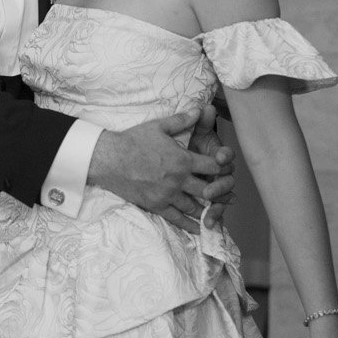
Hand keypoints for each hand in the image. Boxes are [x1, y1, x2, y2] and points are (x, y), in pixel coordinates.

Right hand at [86, 110, 234, 231]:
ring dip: (207, 210)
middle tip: (229, 196)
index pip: (213, 167)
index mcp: (182, 160)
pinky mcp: (155, 205)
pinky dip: (189, 225)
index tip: (227, 170)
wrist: (109, 159)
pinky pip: (176, 218)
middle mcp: (178, 180)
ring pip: (194, 207)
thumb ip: (182, 120)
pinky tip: (198, 228)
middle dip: (220, 193)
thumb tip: (200, 110)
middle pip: (208, 190)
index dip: (224, 169)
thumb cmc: (133, 141)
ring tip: (217, 213)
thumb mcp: (158, 126)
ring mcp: (167, 195)